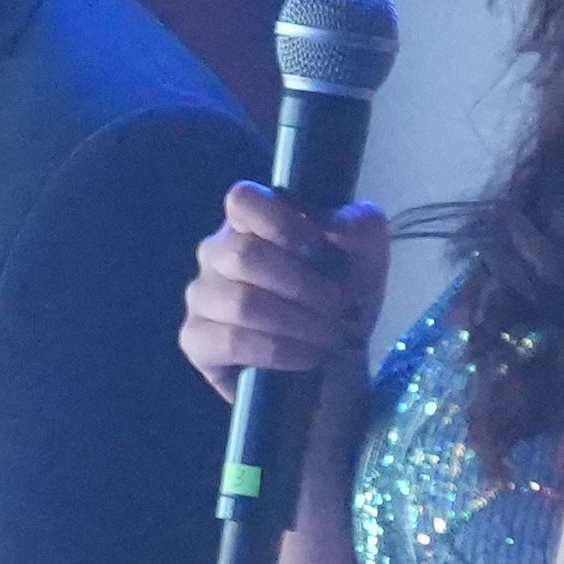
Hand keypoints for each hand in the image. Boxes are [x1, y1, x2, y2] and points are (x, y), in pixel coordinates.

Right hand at [178, 184, 389, 397]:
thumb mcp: (367, 255)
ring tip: (330, 336)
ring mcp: (201, 297)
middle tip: (339, 307)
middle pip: (244, 255)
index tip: (322, 252)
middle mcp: (217, 253)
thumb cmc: (343, 299)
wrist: (339, 362)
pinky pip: (232, 341)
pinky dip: (280, 350)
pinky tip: (306, 357)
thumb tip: (336, 226)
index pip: (242, 200)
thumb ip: (359, 225)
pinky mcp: (196, 341)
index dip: (283, 225)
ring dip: (298, 322)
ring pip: (241, 303)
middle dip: (303, 285)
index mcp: (250, 222)